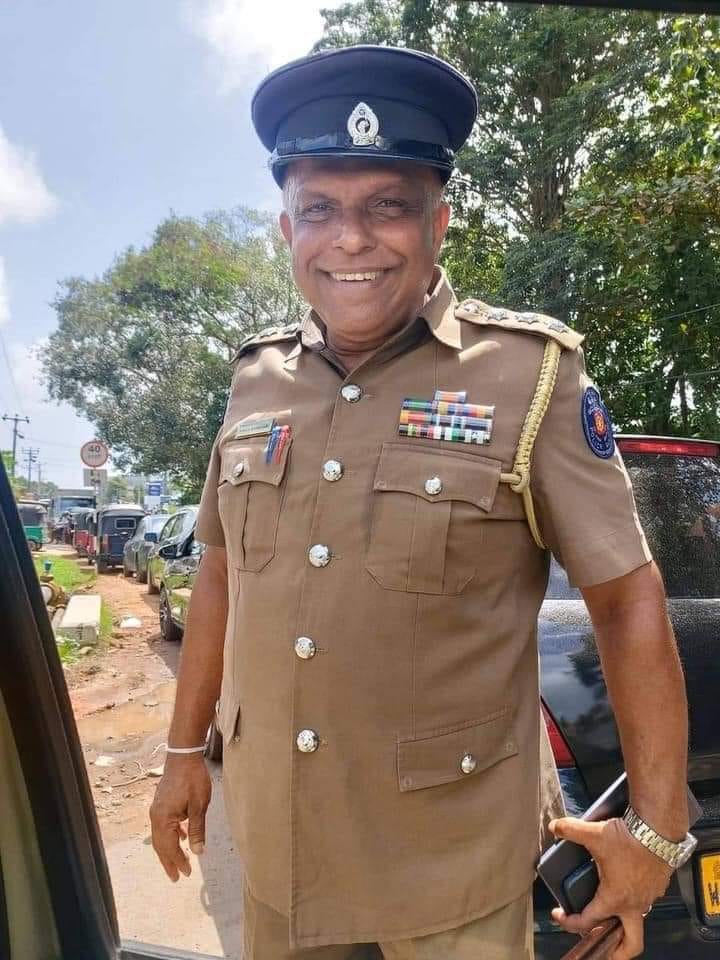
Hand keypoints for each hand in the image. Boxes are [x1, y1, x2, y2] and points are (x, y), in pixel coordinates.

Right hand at [150, 753, 211, 881]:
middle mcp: (156, 816)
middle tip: (177, 877)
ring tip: (180, 861)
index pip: (170, 847)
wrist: (183, 756)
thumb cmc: (193, 779)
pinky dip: (171, 835)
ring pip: (161, 836)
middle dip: (169, 861)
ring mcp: (156, 809)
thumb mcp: (199, 806)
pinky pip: (163, 825)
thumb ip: (197, 830)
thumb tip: (197, 851)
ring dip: (170, 850)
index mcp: (163, 819)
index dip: (177, 862)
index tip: (185, 874)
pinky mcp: (161, 803)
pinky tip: (181, 837)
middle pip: (161, 845)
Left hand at [548, 816, 672, 959]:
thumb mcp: (594, 833)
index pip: (588, 922)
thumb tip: (554, 826)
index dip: (569, 923)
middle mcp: (634, 904)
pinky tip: (624, 887)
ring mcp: (649, 897)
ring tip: (608, 915)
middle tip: (603, 950)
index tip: (559, 916)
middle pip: (631, 944)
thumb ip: (570, 830)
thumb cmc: (630, 837)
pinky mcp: (658, 886)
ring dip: (623, 923)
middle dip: (617, 953)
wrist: (659, 828)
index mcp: (615, 899)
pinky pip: (646, 903)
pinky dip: (634, 902)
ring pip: (637, 921)